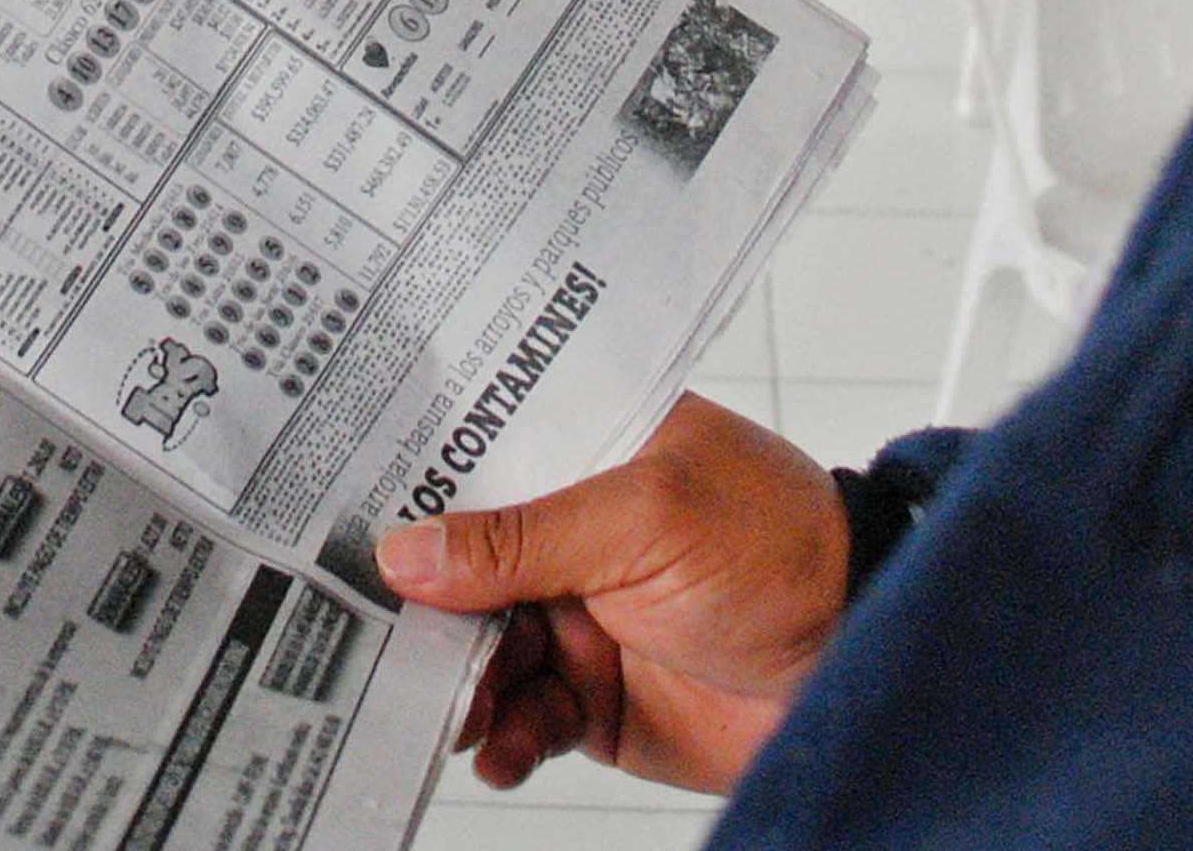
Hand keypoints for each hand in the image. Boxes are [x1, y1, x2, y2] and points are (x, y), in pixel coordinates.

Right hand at [377, 394, 848, 797]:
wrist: (862, 660)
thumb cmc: (783, 549)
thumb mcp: (646, 517)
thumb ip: (524, 537)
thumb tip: (407, 550)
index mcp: (584, 447)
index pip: (472, 449)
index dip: (405, 477)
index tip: (331, 506)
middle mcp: (569, 526)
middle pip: (456, 561)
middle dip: (414, 600)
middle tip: (363, 628)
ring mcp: (576, 612)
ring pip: (476, 649)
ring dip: (456, 681)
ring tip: (453, 705)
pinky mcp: (589, 694)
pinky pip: (520, 718)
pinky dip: (502, 737)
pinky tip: (497, 747)